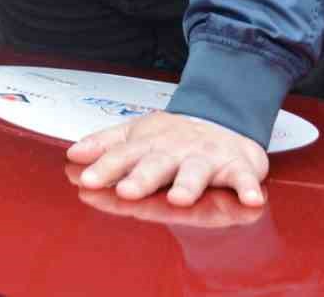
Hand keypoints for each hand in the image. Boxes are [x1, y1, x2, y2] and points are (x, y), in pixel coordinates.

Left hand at [67, 111, 268, 207]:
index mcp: (148, 146)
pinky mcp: (237, 166)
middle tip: (126, 191)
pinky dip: (248, 188)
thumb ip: (106, 146)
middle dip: (142, 178)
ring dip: (188, 185)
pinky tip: (251, 200)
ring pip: (196, 172)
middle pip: (157, 165)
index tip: (85, 181)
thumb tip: (73, 154)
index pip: (123, 157)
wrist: (223, 123)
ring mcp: (206, 158)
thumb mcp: (137, 137)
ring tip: (179, 199)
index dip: (105, 169)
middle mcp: (175, 151)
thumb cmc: (174, 139)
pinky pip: (243, 178)